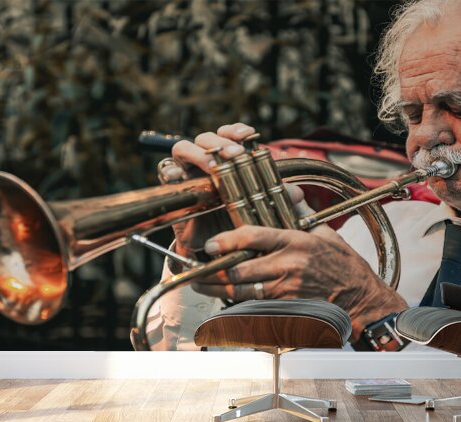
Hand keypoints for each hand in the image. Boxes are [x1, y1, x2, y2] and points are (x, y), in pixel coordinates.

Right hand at [158, 123, 303, 267]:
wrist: (220, 252)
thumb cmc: (241, 223)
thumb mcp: (262, 209)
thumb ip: (278, 197)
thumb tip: (295, 191)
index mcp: (227, 160)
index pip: (229, 133)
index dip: (237, 130)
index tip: (250, 136)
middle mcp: (206, 163)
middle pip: (205, 138)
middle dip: (220, 142)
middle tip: (234, 154)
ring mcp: (189, 174)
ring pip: (182, 148)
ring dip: (197, 152)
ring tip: (211, 165)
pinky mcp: (176, 190)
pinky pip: (166, 171)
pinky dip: (171, 170)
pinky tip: (182, 175)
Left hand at [192, 225, 408, 339]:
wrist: (361, 297)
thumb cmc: (342, 263)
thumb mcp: (322, 232)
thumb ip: (300, 214)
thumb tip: (287, 192)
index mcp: (295, 241)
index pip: (254, 237)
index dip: (227, 241)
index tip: (210, 244)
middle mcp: (289, 265)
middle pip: (241, 270)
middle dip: (213, 272)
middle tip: (195, 272)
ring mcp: (287, 289)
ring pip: (244, 291)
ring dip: (219, 290)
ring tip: (201, 285)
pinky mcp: (288, 307)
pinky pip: (257, 305)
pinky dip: (238, 303)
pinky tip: (224, 299)